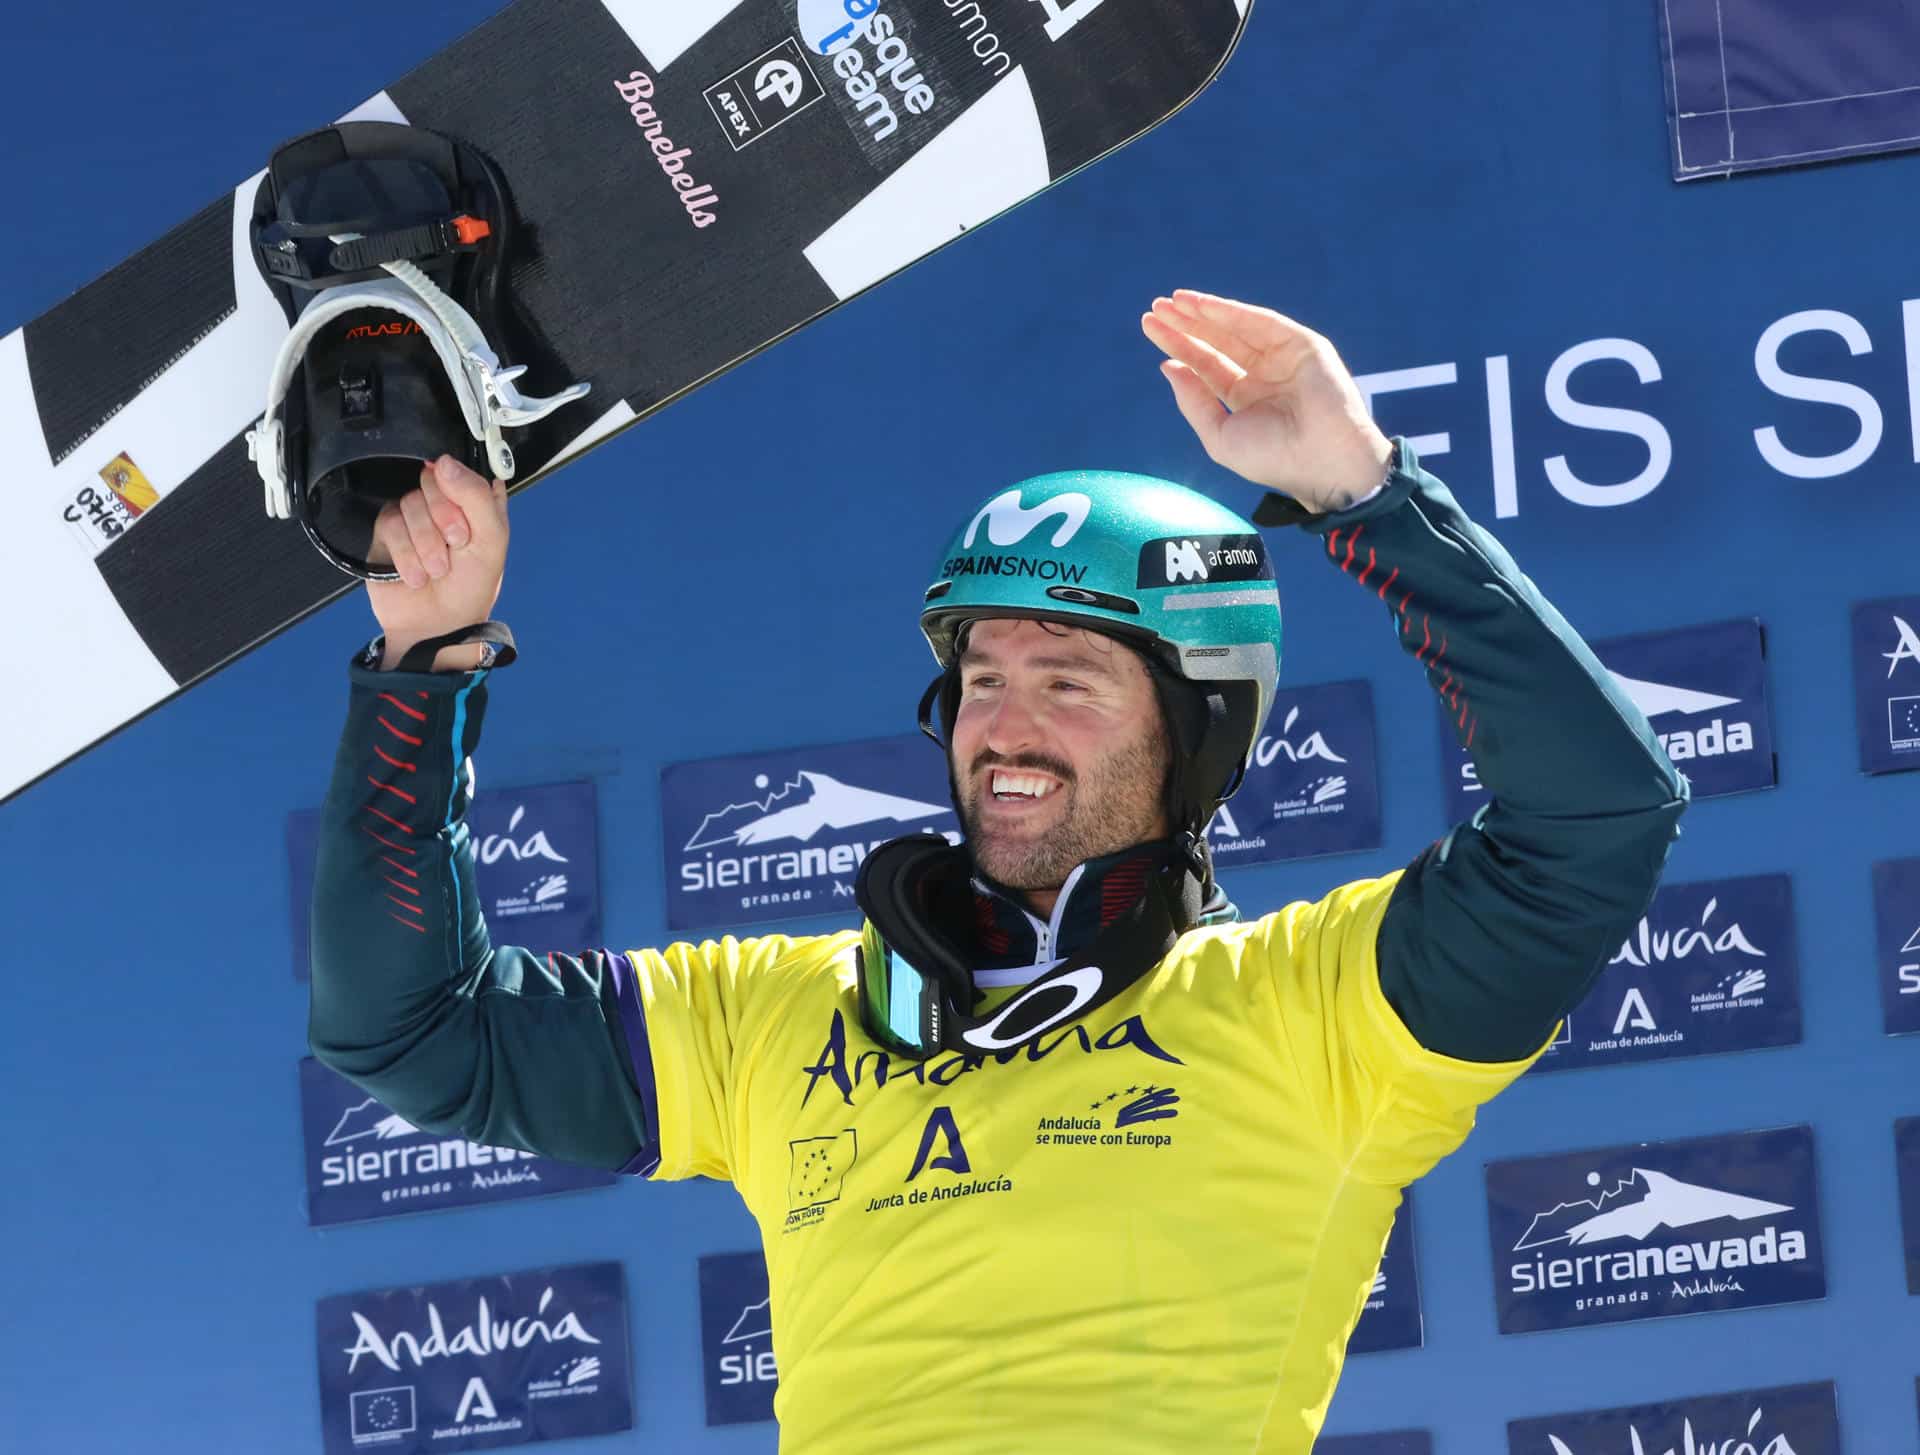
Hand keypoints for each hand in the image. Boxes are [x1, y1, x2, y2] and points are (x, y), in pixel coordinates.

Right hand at [365, 455, 508, 668]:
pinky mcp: (388, 532)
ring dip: (426, 545)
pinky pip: (390, 524)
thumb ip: (477, 497)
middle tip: (454, 548)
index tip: (468, 525)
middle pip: (433, 481)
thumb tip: (445, 462)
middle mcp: (444, 504)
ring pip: (410, 503)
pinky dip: (405, 554)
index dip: (462, 493)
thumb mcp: (490, 541)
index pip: (463, 470)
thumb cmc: (470, 587)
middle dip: (445, 521)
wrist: (437, 627)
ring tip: (436, 570)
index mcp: (475, 502)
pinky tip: (415, 573)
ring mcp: (415, 516)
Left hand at [1142, 290, 1392, 514]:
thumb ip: (1193, 402)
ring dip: (1203, 312)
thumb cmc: (1272, 458)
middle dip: (1186, 325)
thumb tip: (1168, 367)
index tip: (1150, 328)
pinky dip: (1229, 311)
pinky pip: (1259, 322)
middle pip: (1217, 343)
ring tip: (1170, 302)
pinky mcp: (1302, 344)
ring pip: (1235, 328)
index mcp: (1245, 400)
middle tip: (1155, 309)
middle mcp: (1264, 376)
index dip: (1179, 346)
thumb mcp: (1220, 436)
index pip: (1206, 366)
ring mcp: (1283, 358)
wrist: (1321, 460)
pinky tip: (1200, 305)